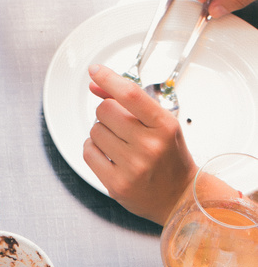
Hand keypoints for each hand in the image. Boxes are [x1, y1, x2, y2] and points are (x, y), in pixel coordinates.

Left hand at [83, 64, 195, 223]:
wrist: (178, 196)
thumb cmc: (169, 157)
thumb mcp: (159, 123)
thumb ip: (129, 102)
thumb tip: (96, 85)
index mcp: (164, 125)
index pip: (130, 94)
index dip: (108, 78)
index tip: (94, 70)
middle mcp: (149, 145)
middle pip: (105, 111)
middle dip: (107, 113)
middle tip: (120, 125)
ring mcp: (133, 166)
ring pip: (94, 131)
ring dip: (101, 133)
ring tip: (118, 143)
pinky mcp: (117, 184)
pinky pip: (88, 153)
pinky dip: (93, 149)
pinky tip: (108, 154)